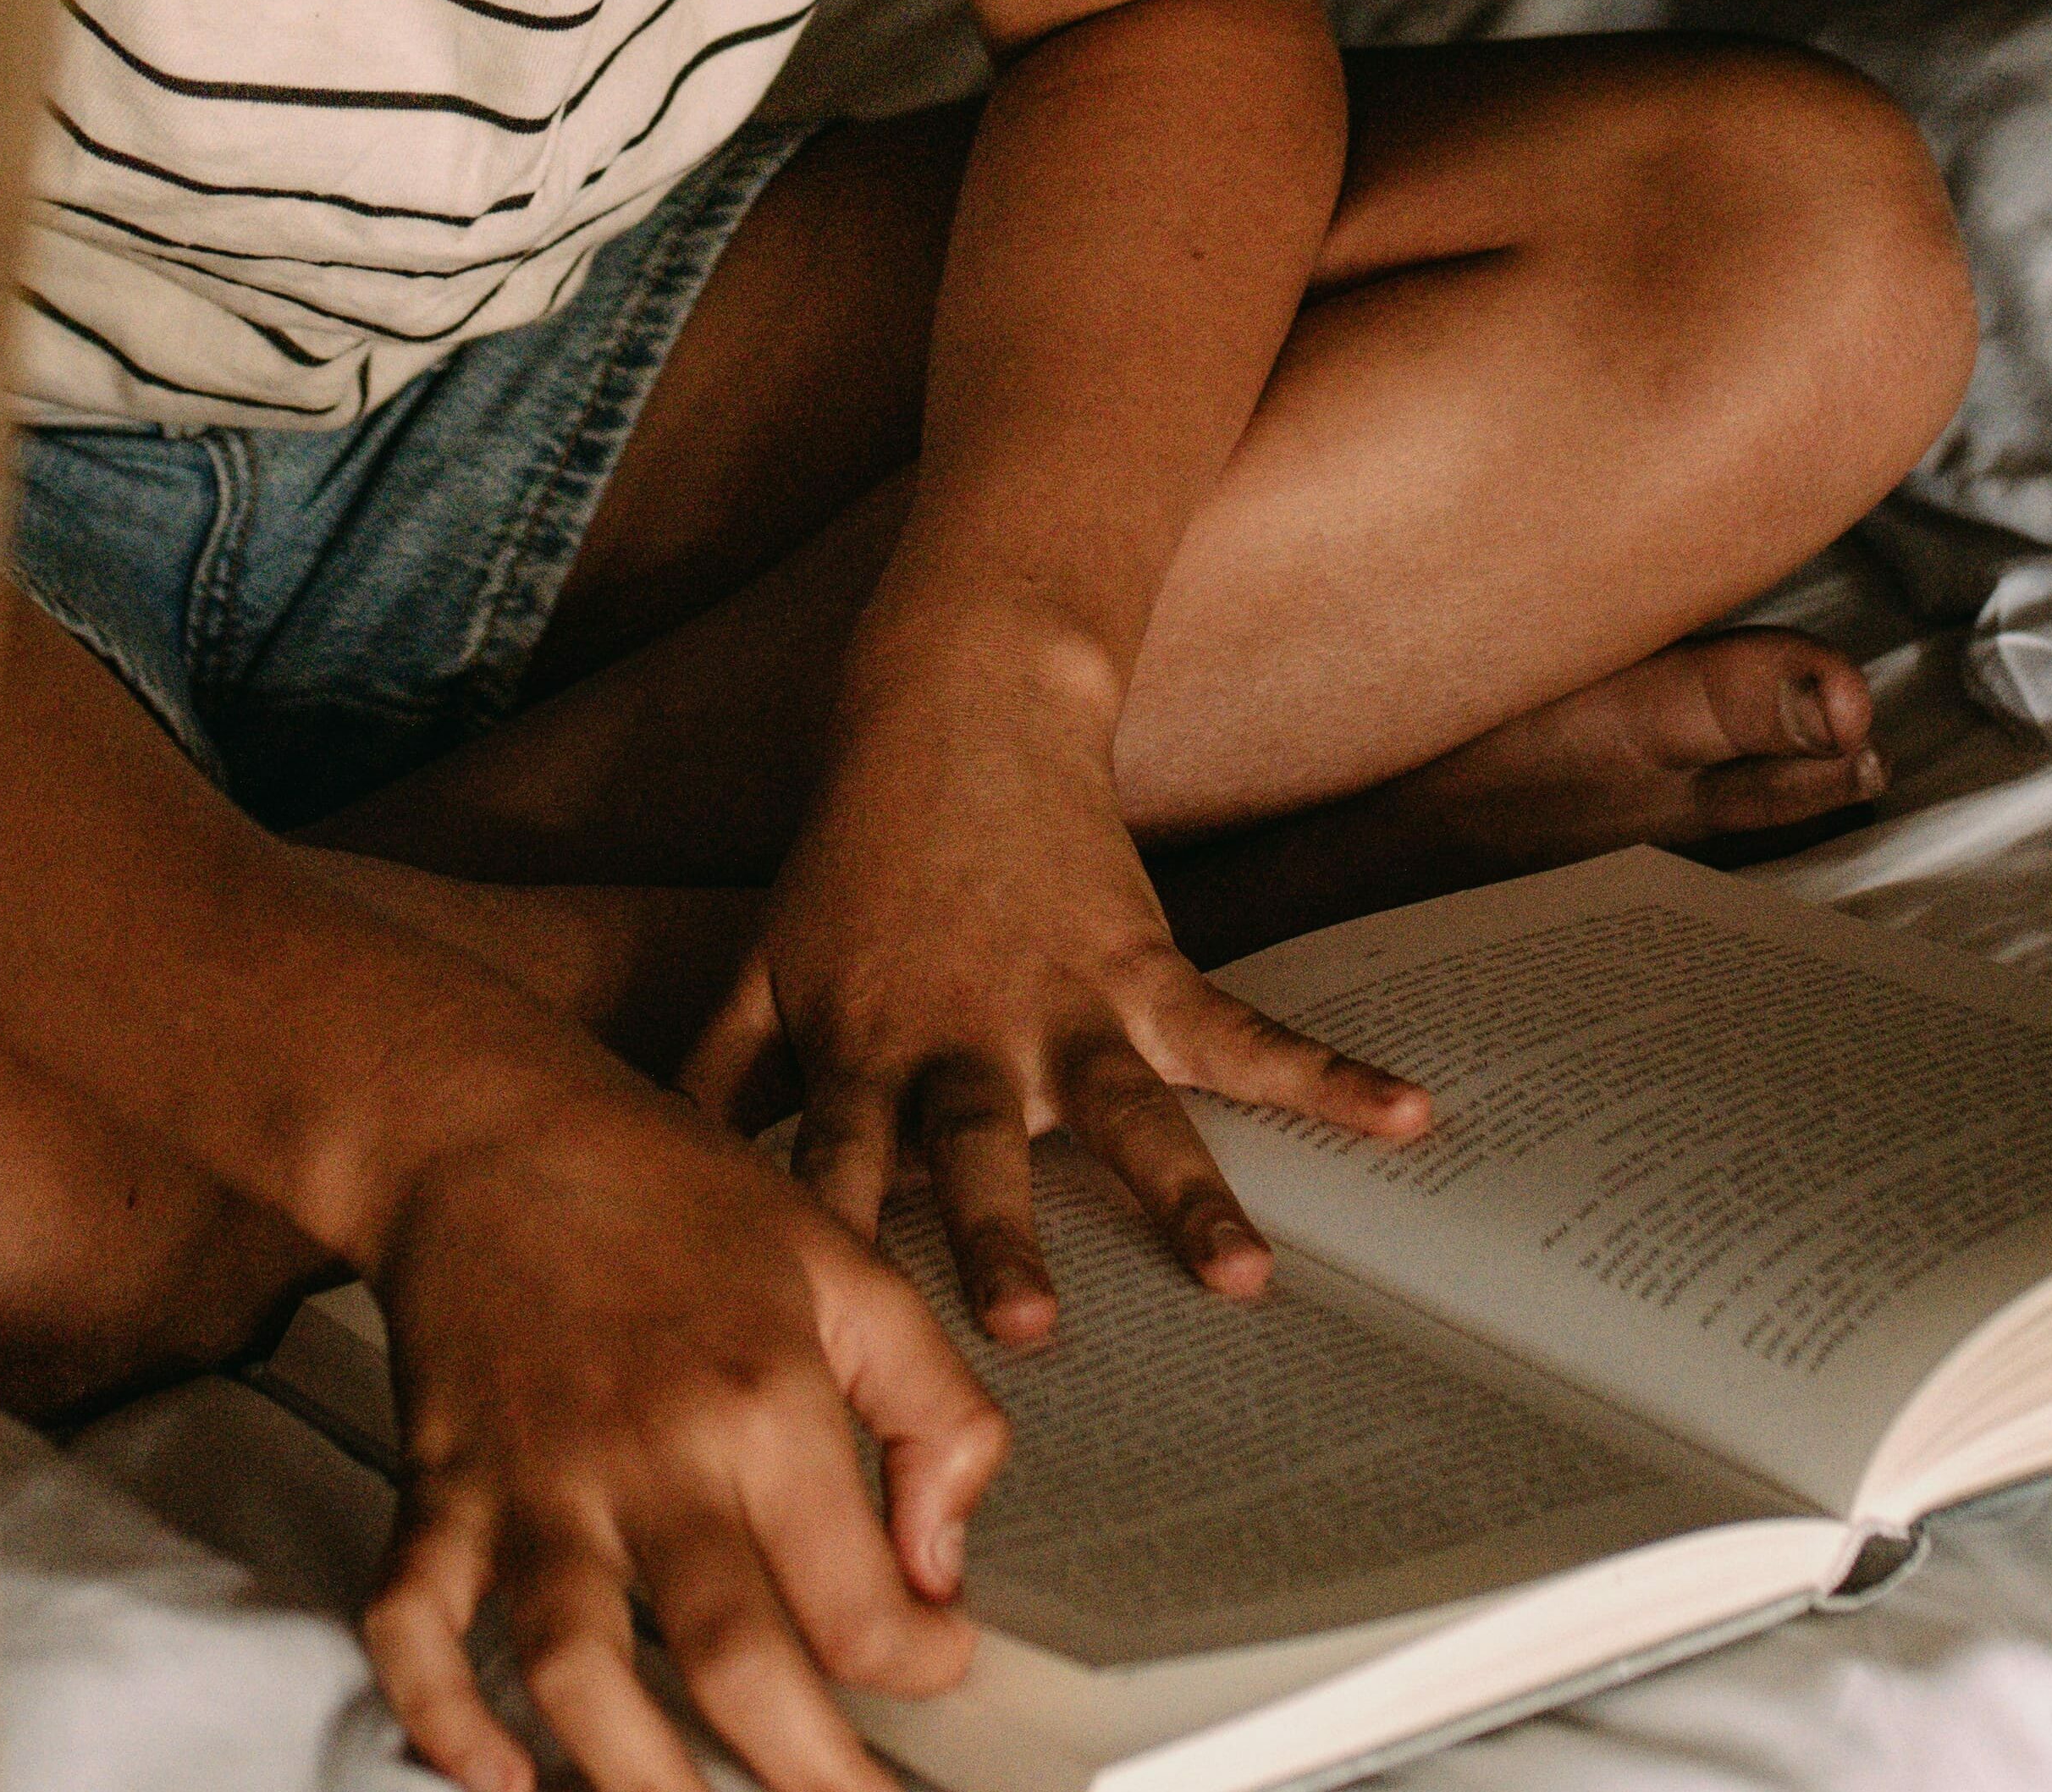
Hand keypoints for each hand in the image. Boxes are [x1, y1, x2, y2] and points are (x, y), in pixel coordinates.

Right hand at [363, 1082, 1006, 1791]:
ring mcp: (537, 1478)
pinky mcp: (443, 1484)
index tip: (932, 1664)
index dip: (918, 1663)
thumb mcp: (848, 1264)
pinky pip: (420, 1621)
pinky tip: (498, 1772)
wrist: (487, 1122)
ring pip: (580, 1673)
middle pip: (738, 1667)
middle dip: (806, 1775)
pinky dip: (443, 1711)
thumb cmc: (661, 1186)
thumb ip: (932, 1407)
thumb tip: (938, 1555)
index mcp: (766, 1398)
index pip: (862, 1601)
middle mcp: (651, 1453)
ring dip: (636, 1779)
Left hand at [680, 696, 1429, 1347]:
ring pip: (1128, 1114)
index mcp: (862, 1053)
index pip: (835, 1168)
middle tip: (1029, 1327)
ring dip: (1187, 1194)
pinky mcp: (1146, 967)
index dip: (830, 1246)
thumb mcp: (761, 964)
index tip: (826, 1344)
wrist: (955, 706)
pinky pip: (1245, 1032)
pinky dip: (1332, 1075)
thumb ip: (714, 1077)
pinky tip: (1411, 1117)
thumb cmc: (851, 855)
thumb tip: (640, 1170)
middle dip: (1002, 1236)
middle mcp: (965, 1042)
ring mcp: (1065, 1006)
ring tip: (1245, 1277)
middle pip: (980, 1153)